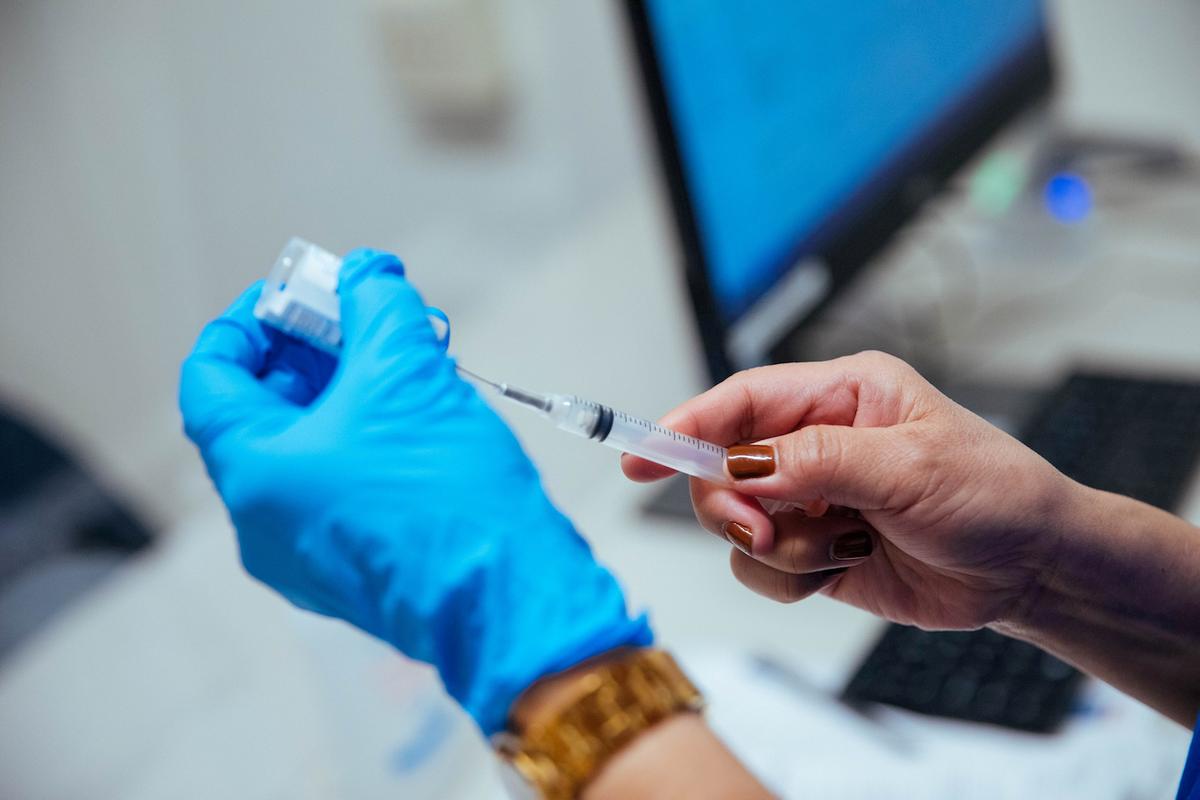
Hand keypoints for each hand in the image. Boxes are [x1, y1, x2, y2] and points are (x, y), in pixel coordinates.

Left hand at [180, 249, 649, 733]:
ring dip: (343, 396)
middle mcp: (262, 523)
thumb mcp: (408, 371)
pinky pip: (334, 492)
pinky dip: (360, 443)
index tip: (296, 295)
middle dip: (310, 354)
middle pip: (260, 414)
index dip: (248, 322)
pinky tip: (414, 417)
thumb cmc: (448, 496)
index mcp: (254, 472)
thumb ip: (377, 305)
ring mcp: (303, 556)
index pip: (211, 376)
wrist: (511, 598)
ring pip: (304, 454)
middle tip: (360, 318)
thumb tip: (366, 274)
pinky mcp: (350, 572)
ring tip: (402, 361)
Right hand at [622, 351, 1072, 630]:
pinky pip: (761, 570)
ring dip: (780, 549)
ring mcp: (812, 499)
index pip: (742, 402)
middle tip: (770, 529)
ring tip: (840, 548)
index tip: (638, 457)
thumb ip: (820, 461)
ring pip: (738, 526)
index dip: (684, 426)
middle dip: (738, 507)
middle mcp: (817, 443)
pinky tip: (843, 567)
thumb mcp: (911, 468)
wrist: (1029, 568)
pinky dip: (792, 579)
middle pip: (723, 468)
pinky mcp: (814, 549)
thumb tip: (743, 465)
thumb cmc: (992, 495)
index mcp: (841, 396)